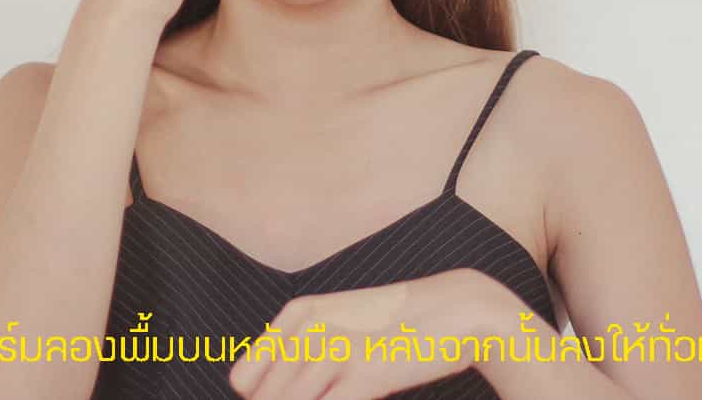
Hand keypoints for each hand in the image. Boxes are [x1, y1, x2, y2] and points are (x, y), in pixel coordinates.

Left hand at [227, 269, 499, 399]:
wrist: (456, 311)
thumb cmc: (398, 324)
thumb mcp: (341, 322)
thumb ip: (302, 352)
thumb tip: (260, 391)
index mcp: (298, 314)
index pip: (244, 380)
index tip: (287, 399)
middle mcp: (309, 328)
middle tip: (328, 395)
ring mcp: (335, 349)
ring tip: (342, 395)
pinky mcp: (364, 374)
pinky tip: (359, 399)